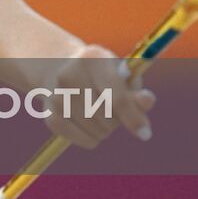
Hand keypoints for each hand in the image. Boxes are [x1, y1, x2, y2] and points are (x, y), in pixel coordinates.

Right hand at [41, 44, 155, 149]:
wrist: (58, 67)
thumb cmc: (102, 73)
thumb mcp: (121, 75)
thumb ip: (136, 90)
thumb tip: (147, 101)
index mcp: (93, 59)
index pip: (117, 98)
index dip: (133, 118)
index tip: (145, 134)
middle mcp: (70, 74)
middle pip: (107, 117)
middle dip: (118, 121)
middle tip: (116, 112)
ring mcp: (57, 94)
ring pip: (96, 131)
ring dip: (106, 130)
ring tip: (101, 114)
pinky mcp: (49, 114)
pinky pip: (82, 139)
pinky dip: (92, 139)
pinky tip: (89, 125)